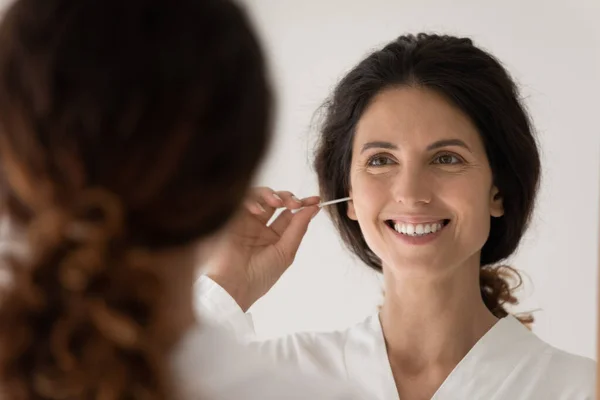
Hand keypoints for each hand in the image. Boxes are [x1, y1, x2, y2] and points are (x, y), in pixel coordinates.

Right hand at [204, 187, 320, 310]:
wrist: (234, 285)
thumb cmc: (260, 275)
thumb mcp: (286, 252)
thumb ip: (298, 228)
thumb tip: (314, 208)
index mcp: (275, 237)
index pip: (290, 214)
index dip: (303, 205)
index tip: (315, 200)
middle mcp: (261, 227)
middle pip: (277, 201)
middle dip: (288, 197)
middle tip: (295, 203)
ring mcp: (246, 222)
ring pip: (260, 196)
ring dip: (271, 195)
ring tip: (277, 203)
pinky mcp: (232, 218)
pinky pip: (242, 199)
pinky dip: (252, 200)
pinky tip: (258, 211)